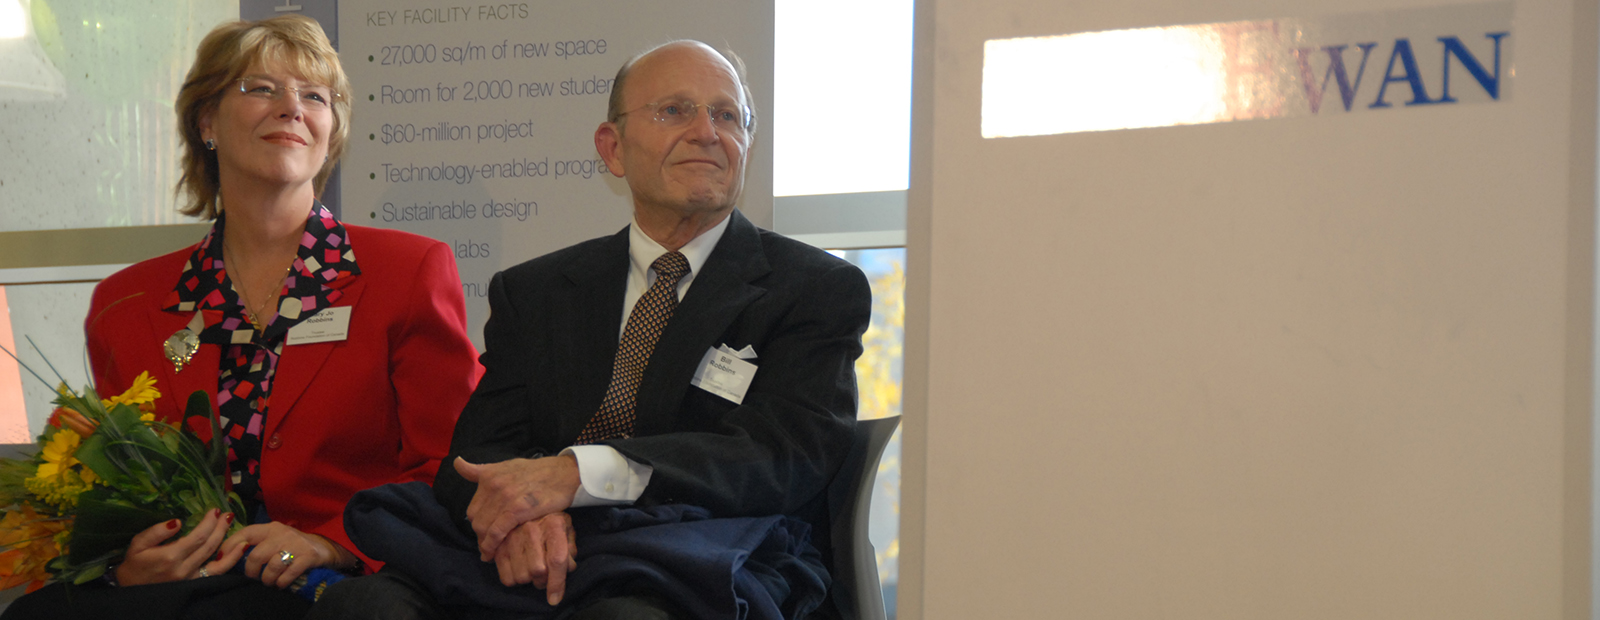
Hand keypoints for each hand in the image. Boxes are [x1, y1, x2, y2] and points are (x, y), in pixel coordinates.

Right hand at [116, 509, 233, 585]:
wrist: (131, 588)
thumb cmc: (135, 563)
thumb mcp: (138, 543)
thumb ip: (156, 532)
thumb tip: (178, 522)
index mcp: (171, 556)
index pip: (198, 537)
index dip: (209, 523)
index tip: (215, 510)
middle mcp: (184, 568)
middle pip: (210, 545)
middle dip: (220, 527)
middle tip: (227, 513)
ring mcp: (191, 577)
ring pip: (218, 559)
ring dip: (229, 541)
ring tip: (234, 526)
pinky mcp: (195, 583)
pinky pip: (217, 573)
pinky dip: (230, 561)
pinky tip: (240, 549)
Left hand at [217, 522, 350, 588]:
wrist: (324, 547)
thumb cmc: (292, 545)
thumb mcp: (275, 538)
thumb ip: (256, 542)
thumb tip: (227, 554)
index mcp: (271, 528)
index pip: (246, 533)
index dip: (231, 545)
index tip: (223, 559)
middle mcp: (282, 534)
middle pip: (256, 555)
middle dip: (251, 571)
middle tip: (254, 577)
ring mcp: (296, 545)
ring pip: (272, 566)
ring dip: (267, 579)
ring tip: (270, 582)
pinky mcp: (307, 557)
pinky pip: (288, 574)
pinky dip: (281, 582)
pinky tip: (281, 583)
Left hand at [454, 455, 579, 559]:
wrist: (563, 473)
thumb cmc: (536, 471)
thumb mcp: (506, 465)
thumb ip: (481, 470)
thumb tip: (457, 463)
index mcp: (489, 476)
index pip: (473, 509)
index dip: (476, 525)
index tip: (483, 535)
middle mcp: (494, 485)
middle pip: (476, 520)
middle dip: (480, 537)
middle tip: (487, 547)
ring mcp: (505, 497)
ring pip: (484, 528)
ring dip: (484, 544)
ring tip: (489, 553)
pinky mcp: (517, 509)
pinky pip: (497, 531)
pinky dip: (492, 544)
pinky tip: (493, 553)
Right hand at [492, 513, 576, 604]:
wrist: (525, 500)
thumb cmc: (550, 516)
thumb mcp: (566, 525)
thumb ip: (570, 546)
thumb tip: (569, 567)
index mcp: (554, 524)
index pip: (557, 559)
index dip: (557, 582)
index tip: (555, 598)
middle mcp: (532, 529)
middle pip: (538, 571)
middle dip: (544, 580)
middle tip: (544, 576)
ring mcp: (513, 535)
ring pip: (521, 576)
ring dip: (529, 580)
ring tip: (531, 570)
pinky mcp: (498, 544)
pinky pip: (505, 575)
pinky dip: (513, 579)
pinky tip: (518, 569)